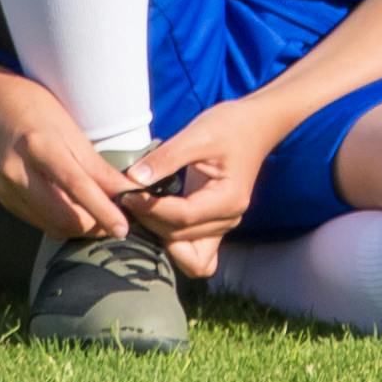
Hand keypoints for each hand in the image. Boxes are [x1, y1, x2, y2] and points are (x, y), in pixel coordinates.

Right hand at [0, 65, 133, 241]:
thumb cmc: (31, 106)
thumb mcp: (67, 126)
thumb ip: (95, 164)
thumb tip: (127, 190)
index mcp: (39, 146)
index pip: (77, 186)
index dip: (103, 210)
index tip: (123, 227)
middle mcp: (18, 172)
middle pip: (62, 216)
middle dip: (93, 226)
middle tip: (117, 223)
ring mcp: (7, 189)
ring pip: (50, 225)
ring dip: (79, 228)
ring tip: (102, 221)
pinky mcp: (3, 199)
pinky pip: (37, 221)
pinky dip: (60, 223)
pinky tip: (76, 215)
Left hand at [121, 115, 268, 262]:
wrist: (255, 126)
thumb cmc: (230, 126)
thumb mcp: (197, 135)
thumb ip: (166, 158)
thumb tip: (133, 180)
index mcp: (229, 199)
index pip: (182, 217)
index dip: (150, 208)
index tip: (126, 193)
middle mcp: (229, 219)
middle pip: (180, 236)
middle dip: (150, 220)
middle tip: (128, 198)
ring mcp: (224, 226)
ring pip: (185, 251)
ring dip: (158, 233)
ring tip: (140, 209)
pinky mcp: (215, 226)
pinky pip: (195, 254)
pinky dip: (174, 247)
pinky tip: (157, 222)